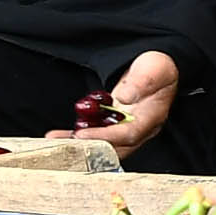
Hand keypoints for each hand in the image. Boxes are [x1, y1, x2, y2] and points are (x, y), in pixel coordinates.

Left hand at [61, 51, 179, 154]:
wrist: (159, 66)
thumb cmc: (159, 68)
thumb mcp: (154, 69)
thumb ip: (141, 83)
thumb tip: (124, 97)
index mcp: (151, 119)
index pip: (127, 135)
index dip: (105, 137)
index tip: (83, 135)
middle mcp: (138, 128)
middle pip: (114, 147)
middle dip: (88, 148)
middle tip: (65, 144)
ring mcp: (125, 127)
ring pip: (103, 144)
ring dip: (80, 144)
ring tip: (56, 140)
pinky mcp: (114, 123)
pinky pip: (96, 134)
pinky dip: (79, 136)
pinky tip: (61, 135)